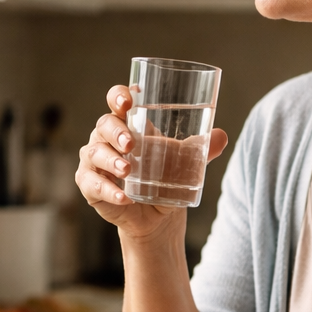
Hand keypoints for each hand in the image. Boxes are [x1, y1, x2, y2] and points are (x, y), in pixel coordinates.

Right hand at [77, 85, 227, 239]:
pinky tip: (124, 197)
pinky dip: (108, 191)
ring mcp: (95, 161)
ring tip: (128, 171)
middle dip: (116, 132)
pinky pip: (92, 184)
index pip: (117, 100)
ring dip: (110, 161)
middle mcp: (106, 138)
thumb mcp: (184, 162)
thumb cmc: (165, 177)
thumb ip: (201, 149)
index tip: (128, 101)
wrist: (157, 215)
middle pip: (103, 125)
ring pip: (94, 154)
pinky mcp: (90, 186)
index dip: (119, 96)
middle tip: (131, 145)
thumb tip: (221, 137)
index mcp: (127, 123)